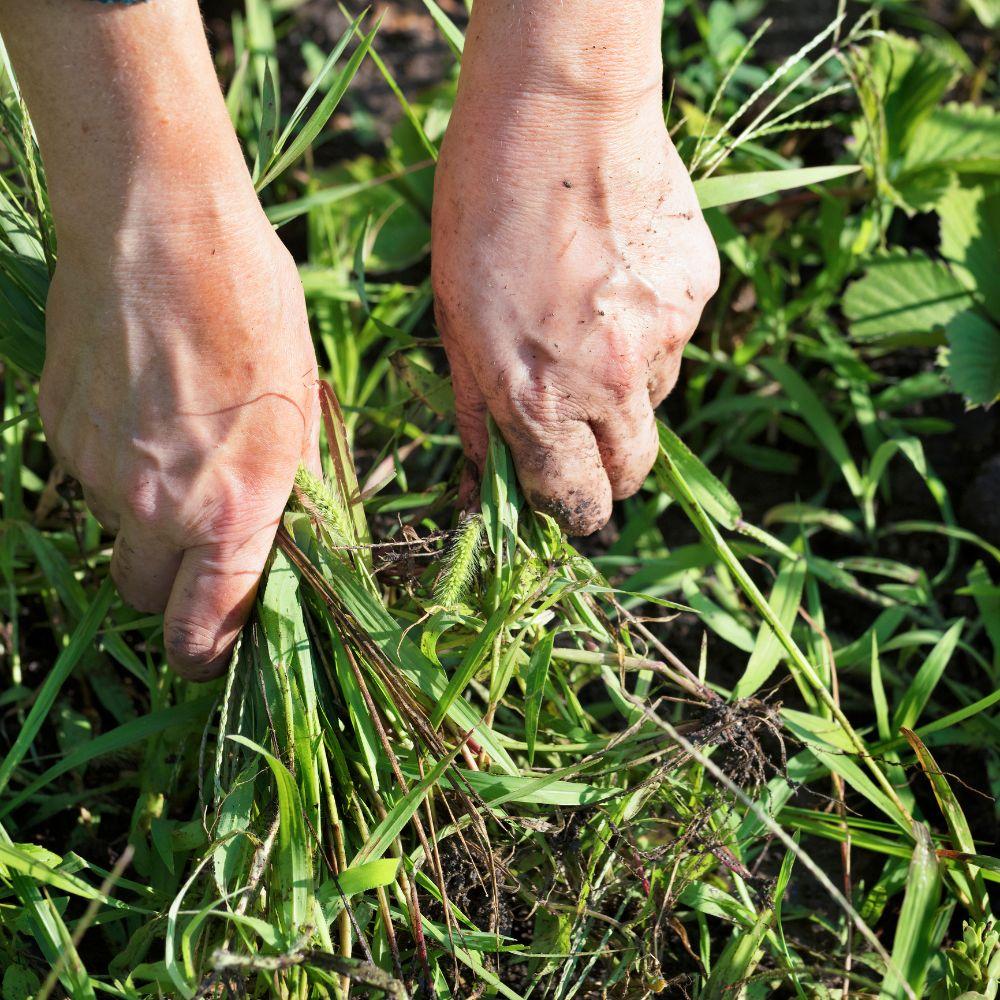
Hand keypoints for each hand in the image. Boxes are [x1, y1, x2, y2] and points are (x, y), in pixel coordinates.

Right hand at [41, 207, 318, 679]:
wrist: (158, 225)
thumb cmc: (253, 309)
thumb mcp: (300, 406)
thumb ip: (285, 490)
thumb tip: (281, 541)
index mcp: (232, 510)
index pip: (204, 631)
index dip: (211, 655)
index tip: (218, 649)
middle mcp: (155, 507)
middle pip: (146, 598)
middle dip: (173, 591)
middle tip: (203, 549)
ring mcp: (96, 471)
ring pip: (116, 534)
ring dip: (145, 520)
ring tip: (179, 446)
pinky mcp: (57, 430)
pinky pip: (88, 477)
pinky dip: (115, 466)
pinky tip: (142, 407)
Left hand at [431, 2, 718, 534]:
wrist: (559, 110)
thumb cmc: (481, 211)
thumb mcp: (453, 320)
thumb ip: (476, 411)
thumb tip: (482, 479)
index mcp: (539, 400)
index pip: (576, 503)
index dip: (570, 510)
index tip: (566, 499)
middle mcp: (611, 383)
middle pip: (632, 473)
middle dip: (607, 469)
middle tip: (581, 430)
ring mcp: (664, 337)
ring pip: (654, 401)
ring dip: (625, 388)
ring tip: (589, 319)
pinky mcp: (698, 292)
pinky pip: (675, 338)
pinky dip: (649, 328)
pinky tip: (617, 277)